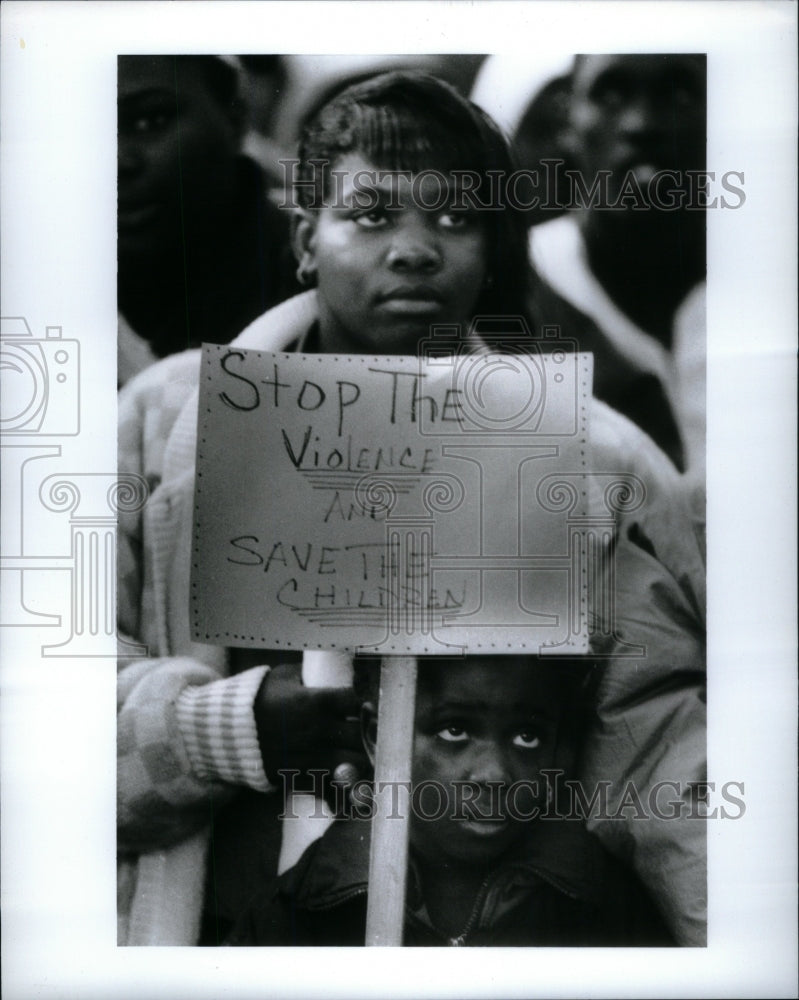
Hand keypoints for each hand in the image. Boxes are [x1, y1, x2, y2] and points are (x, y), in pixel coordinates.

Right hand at [254, 663, 367, 795]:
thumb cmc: (256, 699)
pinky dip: (343, 783)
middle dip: (370, 733)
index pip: (356, 701)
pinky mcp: (302, 776)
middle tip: (370, 733)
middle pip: (362, 735)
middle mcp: (319, 730)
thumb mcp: (284, 676)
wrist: (225, 732)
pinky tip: (349, 778)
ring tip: (365, 756)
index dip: (364, 704)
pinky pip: (333, 785)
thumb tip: (333, 672)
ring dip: (363, 759)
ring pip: (355, 764)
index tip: (364, 707)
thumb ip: (311, 675)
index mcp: (317, 701)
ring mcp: (312, 755)